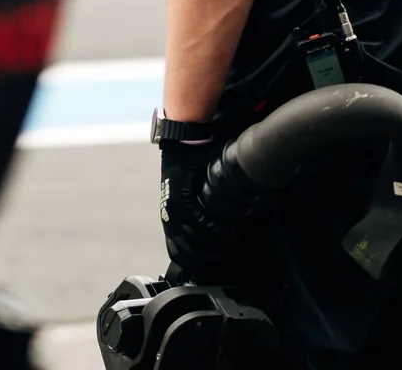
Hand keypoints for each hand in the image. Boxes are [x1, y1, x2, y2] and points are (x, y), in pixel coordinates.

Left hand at [159, 141, 247, 284]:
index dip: (196, 261)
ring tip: (233, 245)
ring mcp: (173, 209)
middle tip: (227, 258)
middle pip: (185, 251)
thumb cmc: (188, 159)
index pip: (178, 250)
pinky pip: (200, 225)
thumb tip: (213, 222)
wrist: (184, 138)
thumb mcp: (188, 188)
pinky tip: (229, 234)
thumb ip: (198, 207)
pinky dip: (216, 233)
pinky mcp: (182, 200)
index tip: (214, 263)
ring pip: (194, 241)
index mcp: (170, 214)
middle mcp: (168, 215)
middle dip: (207, 259)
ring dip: (215, 248)